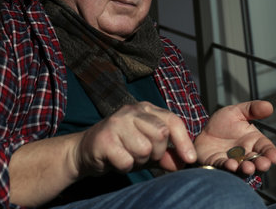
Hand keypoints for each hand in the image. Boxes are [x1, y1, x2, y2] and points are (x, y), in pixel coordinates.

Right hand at [75, 101, 196, 176]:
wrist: (85, 150)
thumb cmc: (121, 148)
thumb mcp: (147, 149)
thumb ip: (167, 154)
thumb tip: (185, 162)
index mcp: (146, 109)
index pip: (172, 121)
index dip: (183, 141)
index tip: (191, 159)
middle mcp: (132, 111)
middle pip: (161, 134)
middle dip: (156, 152)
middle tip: (143, 155)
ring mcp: (117, 122)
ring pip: (144, 149)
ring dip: (138, 161)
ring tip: (127, 156)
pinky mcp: (104, 138)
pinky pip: (126, 160)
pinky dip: (124, 166)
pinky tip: (116, 160)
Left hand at [194, 100, 275, 175]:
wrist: (203, 130)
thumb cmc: (223, 123)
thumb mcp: (237, 112)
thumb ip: (253, 109)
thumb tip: (269, 106)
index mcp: (254, 142)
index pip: (267, 150)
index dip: (272, 154)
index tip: (275, 157)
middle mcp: (246, 154)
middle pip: (258, 163)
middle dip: (262, 165)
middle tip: (263, 164)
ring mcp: (233, 161)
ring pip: (243, 169)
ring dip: (247, 170)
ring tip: (248, 167)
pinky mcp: (218, 164)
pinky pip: (224, 168)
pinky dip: (228, 168)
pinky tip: (230, 165)